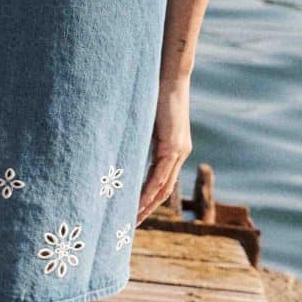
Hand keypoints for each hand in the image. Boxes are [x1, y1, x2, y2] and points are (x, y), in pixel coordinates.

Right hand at [137, 72, 192, 223]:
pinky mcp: (174, 146)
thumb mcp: (146, 121)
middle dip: (147, 209)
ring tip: (132, 221)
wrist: (170, 75)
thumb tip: (122, 145)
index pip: (161, 182)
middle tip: (131, 225)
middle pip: (164, 191)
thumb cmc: (155, 92)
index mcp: (174, 149)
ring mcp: (179, 150)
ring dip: (147, 206)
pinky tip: (138, 203)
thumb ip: (140, 136)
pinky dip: (148, 191)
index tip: (133, 212)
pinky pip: (160, 176)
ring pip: (163, 187)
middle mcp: (180, 153)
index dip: (148, 199)